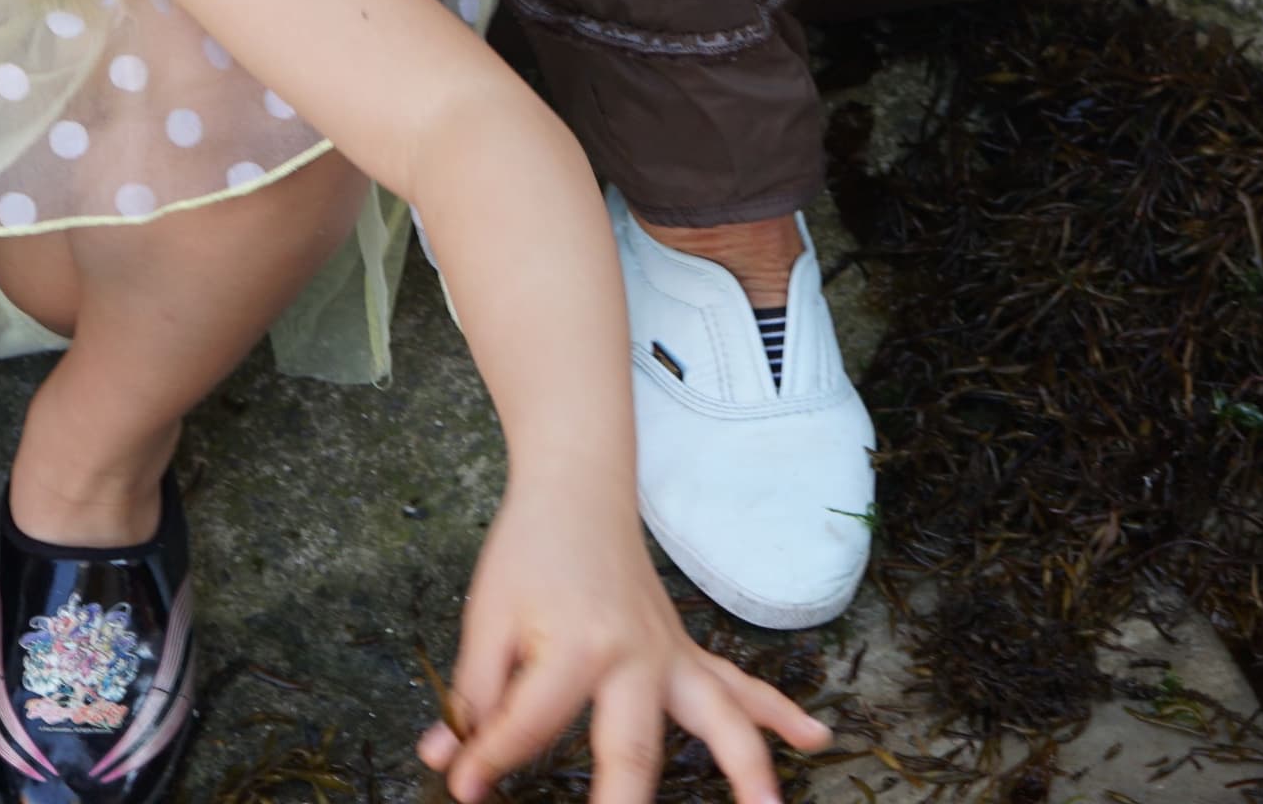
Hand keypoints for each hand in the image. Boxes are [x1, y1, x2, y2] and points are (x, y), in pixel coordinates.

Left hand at [415, 477, 828, 803]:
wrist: (579, 489)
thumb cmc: (530, 552)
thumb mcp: (486, 619)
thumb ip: (473, 697)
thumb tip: (448, 763)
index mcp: (576, 647)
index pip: (526, 728)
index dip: (487, 764)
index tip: (463, 789)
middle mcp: (634, 657)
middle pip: (632, 752)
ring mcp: (670, 656)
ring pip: (718, 718)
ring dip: (745, 768)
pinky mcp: (684, 654)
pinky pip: (740, 687)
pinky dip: (779, 714)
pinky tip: (814, 740)